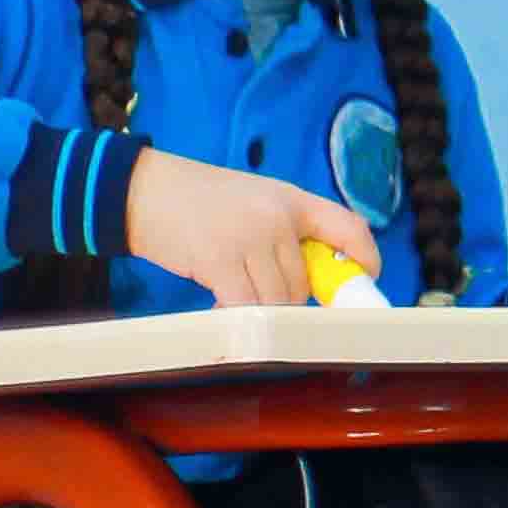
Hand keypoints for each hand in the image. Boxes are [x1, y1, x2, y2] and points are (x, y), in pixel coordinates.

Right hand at [122, 152, 386, 311]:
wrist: (143, 190)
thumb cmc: (198, 200)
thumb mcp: (256, 200)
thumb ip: (285, 229)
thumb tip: (308, 277)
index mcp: (294, 199)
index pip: (350, 228)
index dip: (365, 258)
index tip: (364, 280)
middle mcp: (279, 218)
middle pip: (306, 280)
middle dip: (289, 300)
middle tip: (261, 297)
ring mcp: (251, 239)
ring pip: (279, 299)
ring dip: (262, 312)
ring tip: (236, 300)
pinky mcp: (220, 262)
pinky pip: (246, 307)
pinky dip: (238, 318)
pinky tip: (221, 307)